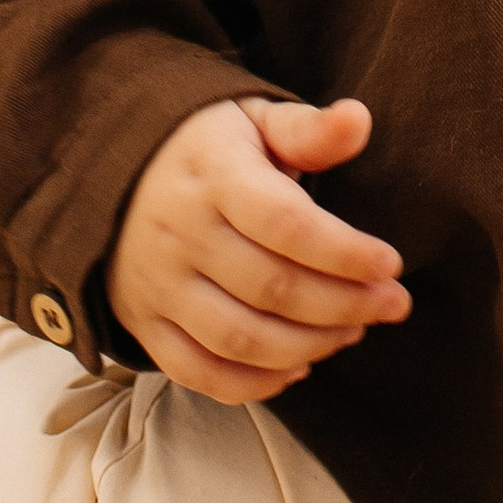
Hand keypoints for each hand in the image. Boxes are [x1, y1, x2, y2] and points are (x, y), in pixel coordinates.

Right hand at [107, 95, 409, 404]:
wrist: (111, 172)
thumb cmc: (205, 147)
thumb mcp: (252, 119)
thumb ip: (307, 129)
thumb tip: (359, 119)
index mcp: (214, 177)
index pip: (286, 225)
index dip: (345, 252)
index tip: (391, 264)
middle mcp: (181, 235)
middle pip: (272, 289)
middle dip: (345, 305)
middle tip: (392, 304)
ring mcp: (159, 285)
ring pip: (240, 338)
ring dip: (309, 346)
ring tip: (352, 331)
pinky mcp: (145, 323)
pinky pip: (198, 371)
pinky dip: (252, 384)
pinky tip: (298, 367)